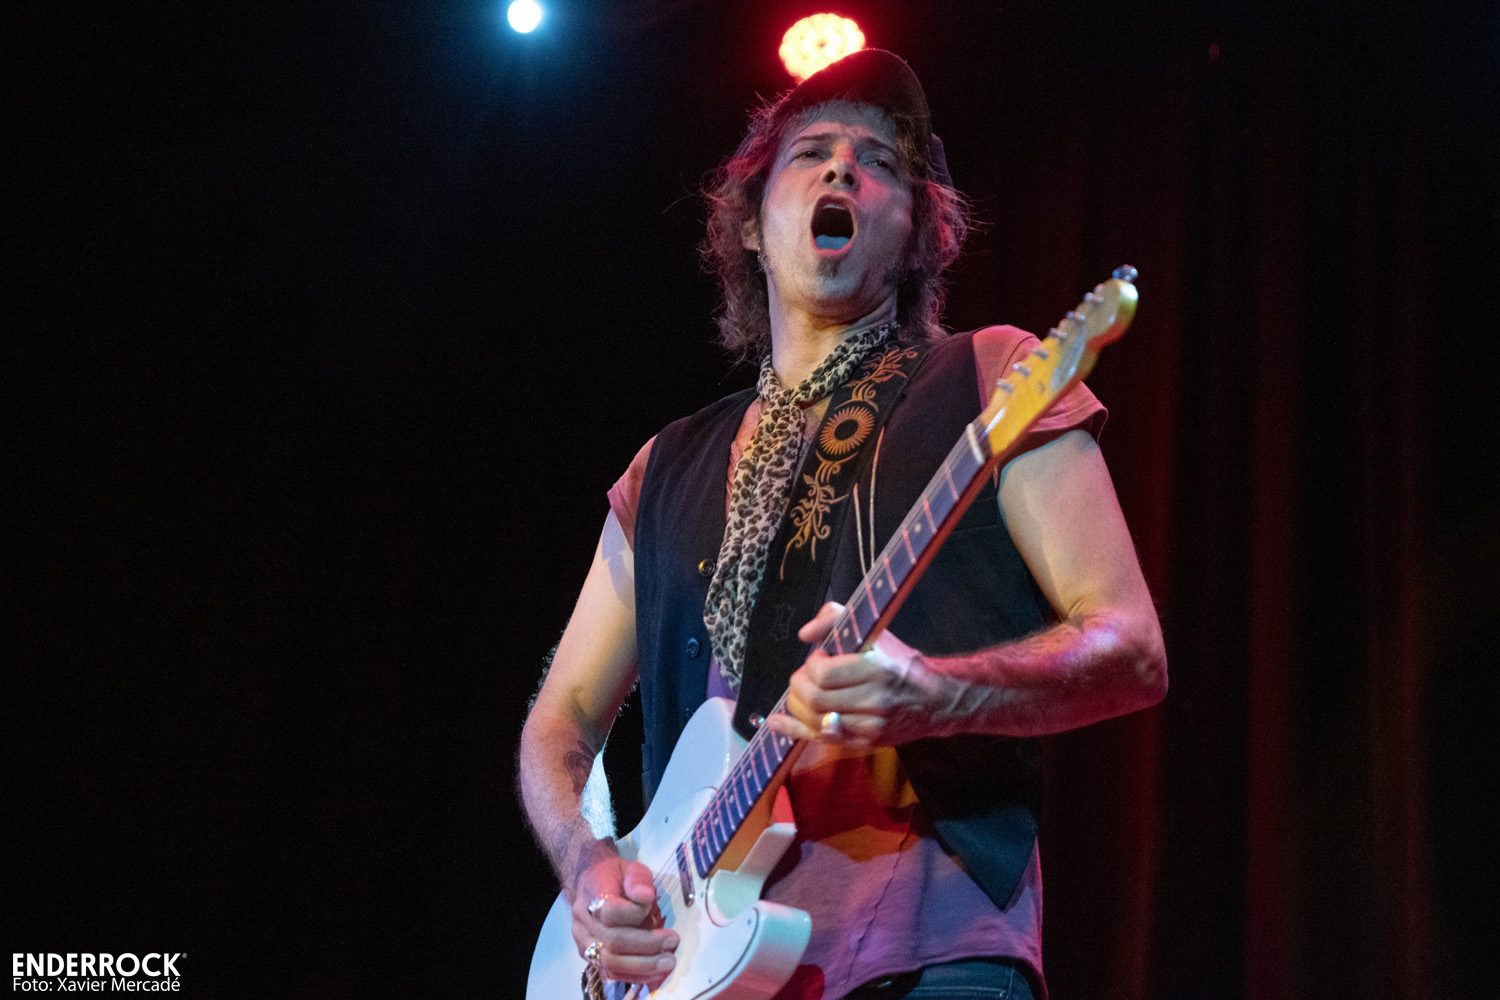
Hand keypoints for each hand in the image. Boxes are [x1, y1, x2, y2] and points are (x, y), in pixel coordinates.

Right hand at [571, 842, 677, 985]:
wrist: (592, 883)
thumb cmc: (616, 876)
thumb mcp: (630, 867)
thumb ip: (638, 879)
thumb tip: (645, 897)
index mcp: (592, 892)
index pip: (609, 910)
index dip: (634, 912)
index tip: (653, 905)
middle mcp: (583, 919)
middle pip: (612, 941)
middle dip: (647, 945)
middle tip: (673, 941)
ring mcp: (583, 940)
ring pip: (609, 962)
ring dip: (643, 965)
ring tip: (668, 961)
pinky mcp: (589, 956)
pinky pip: (610, 972)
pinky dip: (635, 975)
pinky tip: (655, 971)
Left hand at [765, 602, 973, 745]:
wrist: (937, 701)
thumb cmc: (902, 663)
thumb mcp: (876, 632)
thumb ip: (836, 619)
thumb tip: (805, 634)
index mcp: (876, 669)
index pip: (824, 674)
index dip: (811, 664)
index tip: (819, 657)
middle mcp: (873, 701)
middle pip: (816, 700)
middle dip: (799, 686)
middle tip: (806, 676)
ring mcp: (869, 727)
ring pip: (815, 722)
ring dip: (797, 706)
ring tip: (802, 693)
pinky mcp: (865, 744)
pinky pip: (822, 740)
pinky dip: (796, 731)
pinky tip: (777, 724)